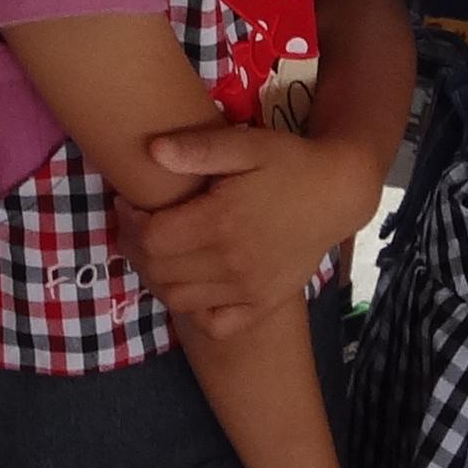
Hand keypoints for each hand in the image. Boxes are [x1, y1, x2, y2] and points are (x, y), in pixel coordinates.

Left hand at [124, 121, 367, 342]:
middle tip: (138, 227)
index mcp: (221, 222)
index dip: (129, 223)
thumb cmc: (288, 163)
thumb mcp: (245, 144)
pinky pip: (215, 323)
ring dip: (157, 278)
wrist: (338, 194)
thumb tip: (152, 150)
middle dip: (136, 249)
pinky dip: (194, 310)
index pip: (151, 239)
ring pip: (178, 300)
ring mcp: (248, 290)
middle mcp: (232, 263)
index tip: (130, 204)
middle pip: (159, 272)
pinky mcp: (263, 304)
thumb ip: (198, 148)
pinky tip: (192, 283)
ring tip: (160, 251)